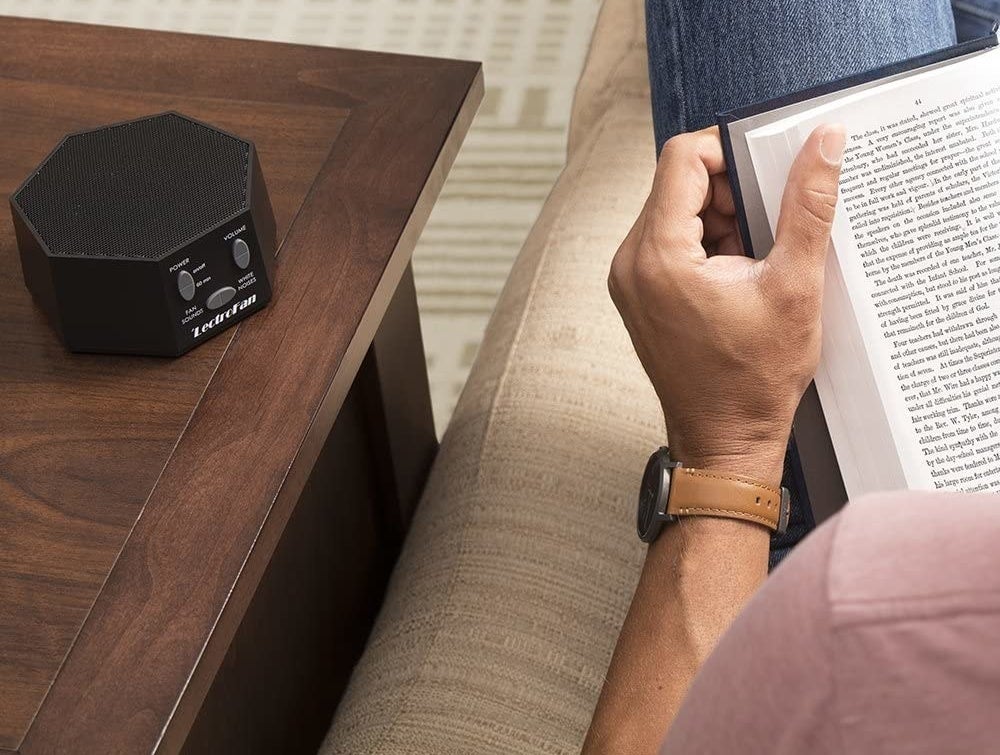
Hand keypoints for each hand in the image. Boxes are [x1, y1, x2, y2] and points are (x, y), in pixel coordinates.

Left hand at [609, 124, 844, 485]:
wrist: (725, 441)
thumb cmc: (753, 380)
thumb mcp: (794, 286)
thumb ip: (808, 206)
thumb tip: (823, 144)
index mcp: (657, 255)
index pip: (682, 158)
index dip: (729, 153)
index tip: (766, 178)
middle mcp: (629, 263)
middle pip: (678, 184)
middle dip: (731, 195)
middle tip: (770, 232)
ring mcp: (629, 281)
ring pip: (676, 213)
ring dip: (723, 223)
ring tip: (758, 264)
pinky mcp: (639, 295)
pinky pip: (670, 243)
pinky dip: (708, 246)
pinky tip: (740, 280)